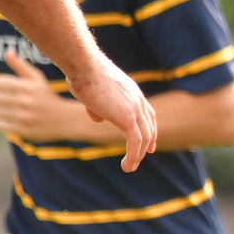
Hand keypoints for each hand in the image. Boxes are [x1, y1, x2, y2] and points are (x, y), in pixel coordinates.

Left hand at [0, 51, 100, 143]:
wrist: (65, 120)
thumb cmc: (47, 96)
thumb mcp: (37, 79)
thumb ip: (20, 65)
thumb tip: (7, 51)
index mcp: (28, 86)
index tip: (4, 89)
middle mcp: (26, 101)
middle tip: (3, 100)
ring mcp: (24, 117)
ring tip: (6, 109)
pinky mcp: (23, 130)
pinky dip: (1, 121)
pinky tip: (9, 119)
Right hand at [67, 55, 156, 170]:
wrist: (84, 66)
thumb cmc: (82, 74)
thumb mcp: (92, 91)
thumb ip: (98, 105)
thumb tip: (98, 118)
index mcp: (133, 92)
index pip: (147, 114)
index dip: (149, 129)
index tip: (150, 144)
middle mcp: (137, 100)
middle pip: (149, 126)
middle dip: (147, 144)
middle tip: (140, 159)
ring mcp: (134, 109)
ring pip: (144, 137)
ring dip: (138, 154)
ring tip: (130, 167)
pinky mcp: (127, 118)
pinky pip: (135, 142)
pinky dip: (134, 155)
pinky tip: (127, 166)